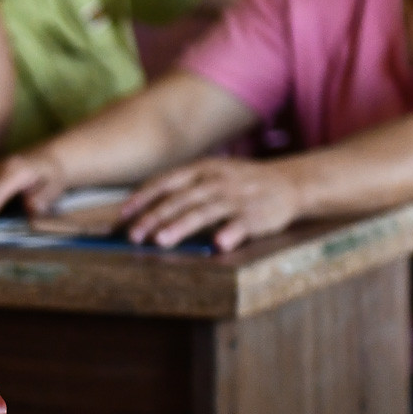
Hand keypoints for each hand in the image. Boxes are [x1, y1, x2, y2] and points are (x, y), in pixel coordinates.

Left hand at [121, 157, 300, 251]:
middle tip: (134, 236)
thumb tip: (144, 208)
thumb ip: (183, 188)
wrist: (290, 183)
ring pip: (204, 212)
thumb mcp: (211, 174)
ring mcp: (236, 197)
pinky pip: (241, 224)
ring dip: (181, 226)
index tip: (123, 215)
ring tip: (161, 241)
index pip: (166, 182)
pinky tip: (219, 245)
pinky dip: (230, 233)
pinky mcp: (256, 214)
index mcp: (202, 169)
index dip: (143, 198)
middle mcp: (216, 180)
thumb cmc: (240, 182)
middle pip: (180, 199)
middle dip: (153, 218)